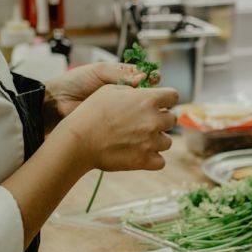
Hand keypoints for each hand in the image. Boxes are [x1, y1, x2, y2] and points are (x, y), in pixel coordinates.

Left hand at [45, 62, 155, 122]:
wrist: (55, 102)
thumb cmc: (74, 82)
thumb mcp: (98, 71)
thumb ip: (120, 73)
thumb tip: (143, 77)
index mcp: (120, 77)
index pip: (144, 76)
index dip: (151, 77)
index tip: (153, 79)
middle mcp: (123, 93)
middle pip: (146, 94)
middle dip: (152, 95)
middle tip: (153, 95)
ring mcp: (120, 110)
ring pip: (141, 110)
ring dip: (147, 110)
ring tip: (149, 109)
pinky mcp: (115, 124)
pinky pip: (131, 124)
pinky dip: (137, 123)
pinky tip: (141, 122)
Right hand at [56, 84, 178, 173]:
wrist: (78, 140)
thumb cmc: (91, 112)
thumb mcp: (109, 90)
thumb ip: (132, 89)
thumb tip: (143, 90)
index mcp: (148, 99)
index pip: (173, 96)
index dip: (166, 99)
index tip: (159, 104)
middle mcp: (154, 119)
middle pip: (171, 119)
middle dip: (161, 120)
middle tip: (144, 123)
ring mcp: (150, 141)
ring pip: (167, 141)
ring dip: (157, 140)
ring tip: (139, 140)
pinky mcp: (144, 160)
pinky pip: (161, 161)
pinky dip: (153, 159)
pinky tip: (140, 154)